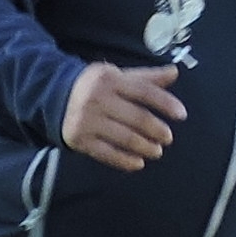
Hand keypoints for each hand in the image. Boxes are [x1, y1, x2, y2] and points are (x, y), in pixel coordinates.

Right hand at [63, 61, 187, 169]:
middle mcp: (97, 98)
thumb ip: (146, 77)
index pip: (144, 91)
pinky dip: (125, 161)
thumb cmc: (95, 86)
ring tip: (157, 151)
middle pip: (136, 117)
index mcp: (110, 79)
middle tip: (168, 137)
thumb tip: (174, 72)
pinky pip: (107, 154)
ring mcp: (87, 120)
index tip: (181, 114)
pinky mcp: (79, 139)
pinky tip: (138, 163)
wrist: (54, 96)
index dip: (165, 103)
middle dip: (157, 130)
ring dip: (145, 147)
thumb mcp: (118, 76)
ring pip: (124, 138)